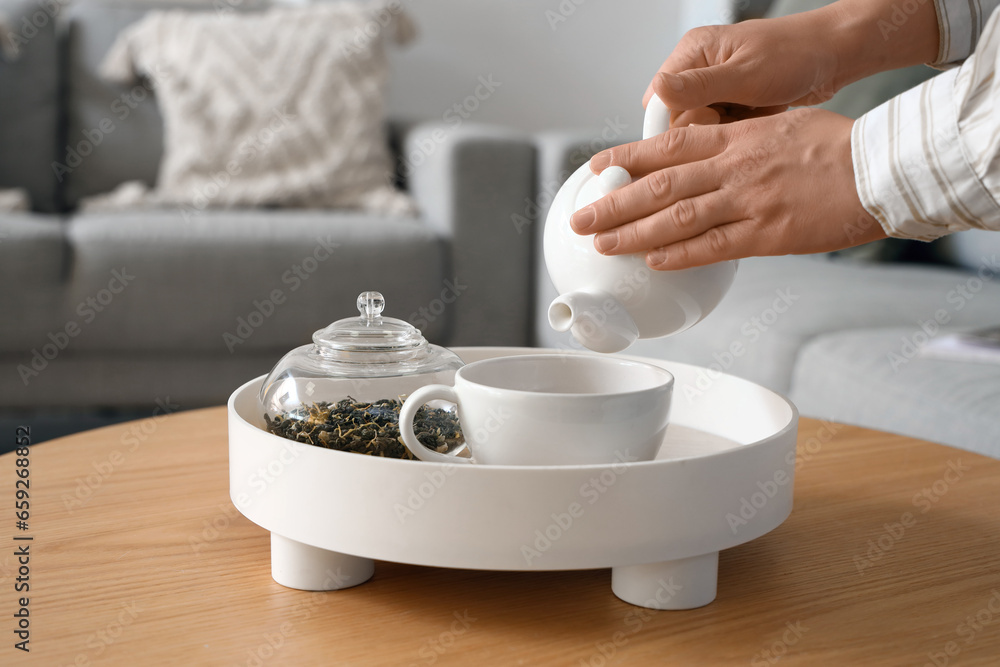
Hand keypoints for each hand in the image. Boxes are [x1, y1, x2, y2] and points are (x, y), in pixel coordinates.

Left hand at [569, 108, 886, 269]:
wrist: (882, 168)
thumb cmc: (837, 146)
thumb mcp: (779, 127)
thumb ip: (739, 144)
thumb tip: (709, 161)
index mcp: (736, 137)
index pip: (668, 146)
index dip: (627, 159)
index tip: (598, 169)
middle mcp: (733, 167)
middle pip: (659, 185)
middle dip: (614, 203)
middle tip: (581, 217)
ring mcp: (748, 201)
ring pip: (677, 217)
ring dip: (633, 232)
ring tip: (602, 242)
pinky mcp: (767, 234)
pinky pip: (713, 247)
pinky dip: (679, 255)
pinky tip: (652, 262)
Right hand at [644, 15, 841, 123]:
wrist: (836, 56)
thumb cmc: (798, 54)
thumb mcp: (746, 73)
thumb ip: (700, 85)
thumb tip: (659, 89)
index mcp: (693, 53)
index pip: (658, 101)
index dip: (670, 126)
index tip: (693, 138)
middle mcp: (699, 70)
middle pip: (677, 119)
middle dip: (704, 129)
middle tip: (733, 120)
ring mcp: (715, 89)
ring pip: (699, 130)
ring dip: (723, 133)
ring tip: (751, 116)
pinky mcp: (731, 104)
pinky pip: (720, 131)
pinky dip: (737, 134)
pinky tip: (757, 121)